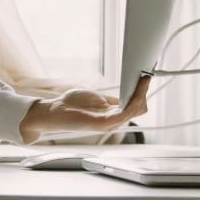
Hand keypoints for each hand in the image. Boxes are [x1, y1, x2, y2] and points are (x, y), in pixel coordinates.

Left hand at [17, 74, 150, 143]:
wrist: (54, 111)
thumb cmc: (72, 104)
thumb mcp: (97, 98)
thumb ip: (112, 100)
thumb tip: (126, 93)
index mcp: (113, 116)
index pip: (136, 107)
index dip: (142, 93)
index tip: (145, 77)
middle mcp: (114, 121)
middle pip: (140, 109)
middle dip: (143, 91)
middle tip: (145, 76)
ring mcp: (110, 124)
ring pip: (135, 109)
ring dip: (141, 93)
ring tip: (142, 79)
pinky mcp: (104, 123)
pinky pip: (125, 112)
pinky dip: (132, 99)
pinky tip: (134, 88)